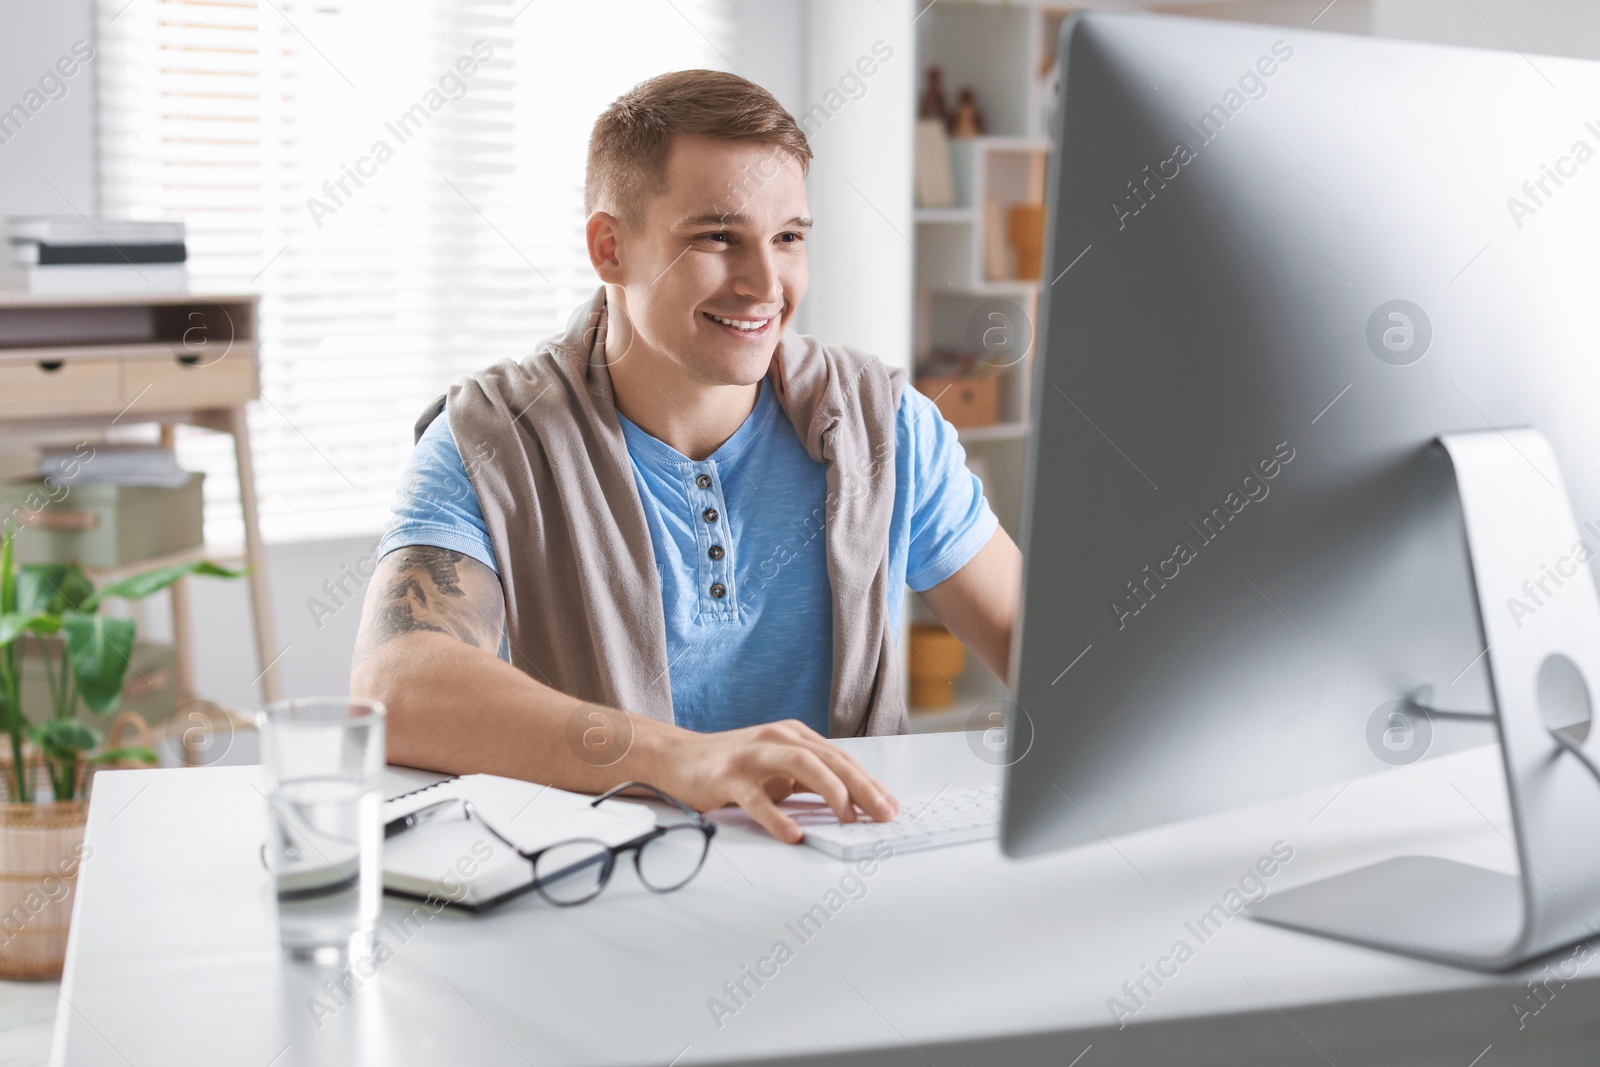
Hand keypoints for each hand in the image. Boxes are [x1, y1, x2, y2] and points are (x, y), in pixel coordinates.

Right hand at [644, 719, 899, 843]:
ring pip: (802, 767)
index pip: (841, 759)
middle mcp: (778, 740)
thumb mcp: (778, 770)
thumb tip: (853, 806)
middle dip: (863, 787)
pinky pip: (757, 799)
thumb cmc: (732, 766)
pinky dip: (777, 818)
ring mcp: (753, 756)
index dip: (869, 783)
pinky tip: (793, 834)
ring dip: (832, 792)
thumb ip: (810, 783)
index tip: (891, 806)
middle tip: (884, 814)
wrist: (677, 758)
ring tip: (850, 818)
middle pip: (830, 760)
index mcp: (794, 737)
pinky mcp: (728, 777)